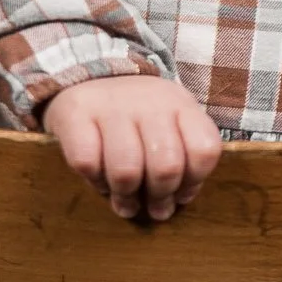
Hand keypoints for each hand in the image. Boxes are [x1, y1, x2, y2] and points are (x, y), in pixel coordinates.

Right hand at [42, 75, 222, 220]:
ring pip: (126, 171)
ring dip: (125, 195)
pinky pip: (87, 164)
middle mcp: (150, 100)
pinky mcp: (76, 113)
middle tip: (152, 206)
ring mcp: (112, 104)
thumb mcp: (171, 125)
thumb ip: (181, 161)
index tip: (180, 192)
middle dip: (159, 197)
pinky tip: (99, 177)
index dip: (194, 182)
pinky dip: (94, 180)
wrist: (91, 75)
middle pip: (166, 167)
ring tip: (125, 199)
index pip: (204, 150)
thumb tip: (170, 205)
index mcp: (180, 104)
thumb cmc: (139, 116)